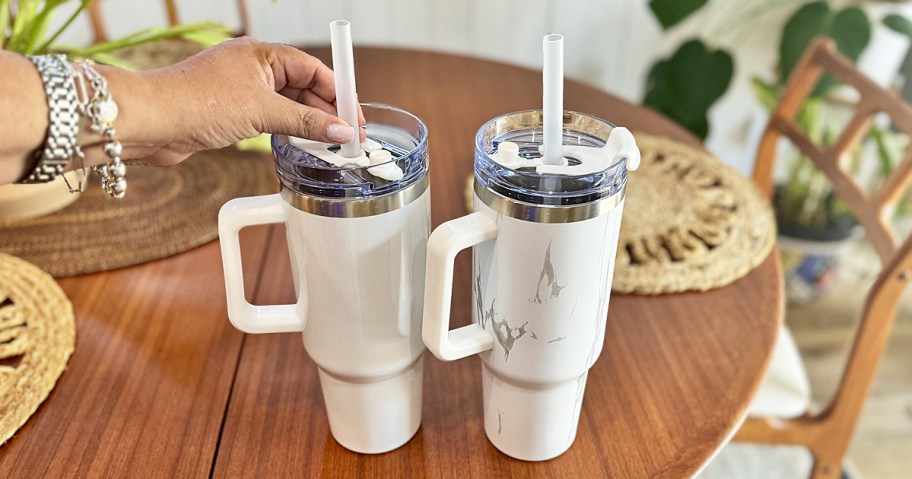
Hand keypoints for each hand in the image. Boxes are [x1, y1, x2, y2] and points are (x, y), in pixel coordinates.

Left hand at [96, 37, 364, 165]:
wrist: (150, 122)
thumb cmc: (195, 102)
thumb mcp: (262, 112)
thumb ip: (305, 122)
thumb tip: (340, 130)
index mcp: (262, 54)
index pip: (313, 69)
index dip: (338, 93)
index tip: (355, 117)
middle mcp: (253, 68)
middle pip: (303, 87)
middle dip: (327, 111)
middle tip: (349, 136)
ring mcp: (242, 90)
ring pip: (287, 105)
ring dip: (308, 123)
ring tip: (331, 144)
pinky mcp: (231, 112)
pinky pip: (271, 119)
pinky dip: (289, 131)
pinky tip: (302, 145)